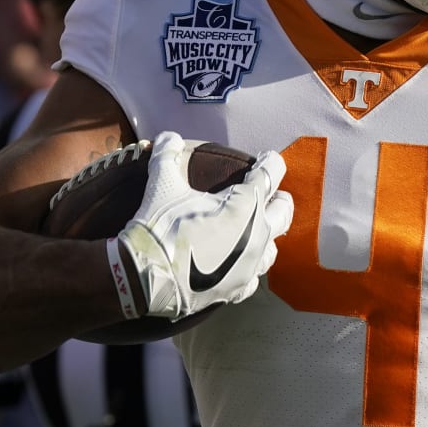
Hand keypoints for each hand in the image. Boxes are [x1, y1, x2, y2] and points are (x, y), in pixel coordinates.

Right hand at [114, 133, 294, 320]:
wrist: (144, 277)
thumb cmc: (159, 226)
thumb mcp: (162, 184)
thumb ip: (167, 156)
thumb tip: (166, 137)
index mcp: (246, 203)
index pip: (271, 172)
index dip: (270, 162)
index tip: (266, 159)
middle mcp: (257, 234)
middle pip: (284, 211)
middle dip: (278, 199)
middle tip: (269, 194)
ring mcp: (250, 265)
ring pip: (273, 248)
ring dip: (266, 236)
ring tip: (255, 230)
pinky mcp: (237, 289)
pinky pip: (253, 279)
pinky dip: (247, 269)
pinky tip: (238, 265)